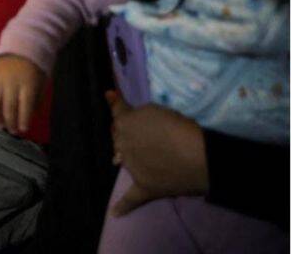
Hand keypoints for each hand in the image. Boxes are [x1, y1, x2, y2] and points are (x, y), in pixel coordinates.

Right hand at [0, 55, 45, 134]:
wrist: (18, 52)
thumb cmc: (31, 73)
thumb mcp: (40, 85)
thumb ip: (36, 101)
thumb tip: (29, 119)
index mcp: (27, 83)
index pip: (25, 104)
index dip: (23, 119)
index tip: (23, 129)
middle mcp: (10, 81)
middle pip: (8, 106)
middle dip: (10, 121)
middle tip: (11, 131)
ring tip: (0, 125)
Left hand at [107, 91, 208, 215]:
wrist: (198, 156)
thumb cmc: (180, 127)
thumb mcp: (156, 109)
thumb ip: (136, 112)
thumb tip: (118, 107)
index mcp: (125, 125)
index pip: (118, 114)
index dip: (118, 106)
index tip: (112, 97)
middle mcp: (123, 146)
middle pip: (120, 138)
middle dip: (127, 134)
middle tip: (147, 132)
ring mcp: (132, 168)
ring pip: (124, 160)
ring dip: (127, 156)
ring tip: (143, 154)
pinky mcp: (145, 187)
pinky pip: (131, 199)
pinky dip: (123, 206)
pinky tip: (115, 214)